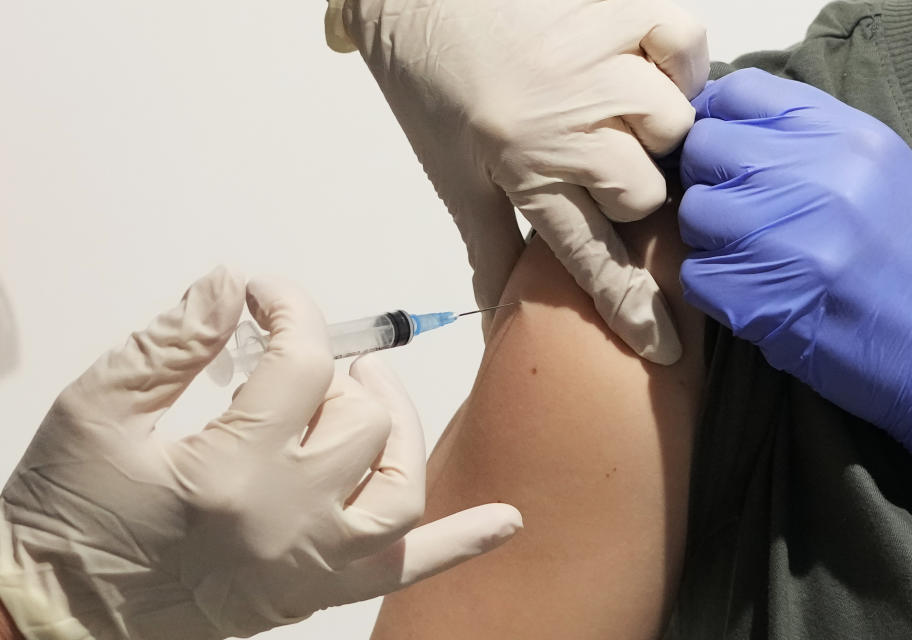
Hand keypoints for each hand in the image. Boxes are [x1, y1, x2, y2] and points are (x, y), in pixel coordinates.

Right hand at [0, 267, 522, 639]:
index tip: (266, 296)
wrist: (55, 617)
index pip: (299, 362)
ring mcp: (308, 564)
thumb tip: (231, 286)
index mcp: (230, 473)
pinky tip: (505, 520)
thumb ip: (171, 341)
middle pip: (360, 420)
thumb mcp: (95, 409)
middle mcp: (285, 523)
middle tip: (298, 353)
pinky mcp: (312, 590)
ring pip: (400, 489)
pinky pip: (404, 570)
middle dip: (334, 368)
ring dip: (398, 430)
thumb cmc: (66, 519)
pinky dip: (459, 543)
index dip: (289, 309)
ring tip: (369, 395)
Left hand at [336, 0, 707, 363]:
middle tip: (595, 164)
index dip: (627, 303)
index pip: (588, 253)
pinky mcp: (616, 8)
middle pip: (643, 192)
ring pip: (672, 127)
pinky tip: (645, 68)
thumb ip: (491, 245)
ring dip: (651, 129)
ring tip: (615, 113)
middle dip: (626, 191)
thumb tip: (497, 313)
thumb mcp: (454, 175)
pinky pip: (684, 43)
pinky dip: (676, 60)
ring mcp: (596, 62)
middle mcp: (565, 120)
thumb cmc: (430, 82)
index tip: (662, 341)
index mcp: (522, 167)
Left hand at [679, 68, 911, 442]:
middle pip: (703, 148)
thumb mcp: (869, 171)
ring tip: (760, 257)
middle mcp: (807, 174)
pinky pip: (695, 273)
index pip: (740, 93)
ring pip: (693, 213)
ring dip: (713, 237)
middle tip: (744, 212)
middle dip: (712, 180)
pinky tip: (759, 293)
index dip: (720, 120)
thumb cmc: (897, 253)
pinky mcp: (747, 292)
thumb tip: (717, 121)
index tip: (725, 149)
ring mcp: (775, 234)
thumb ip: (799, 141)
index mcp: (842, 135)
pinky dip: (716, 287)